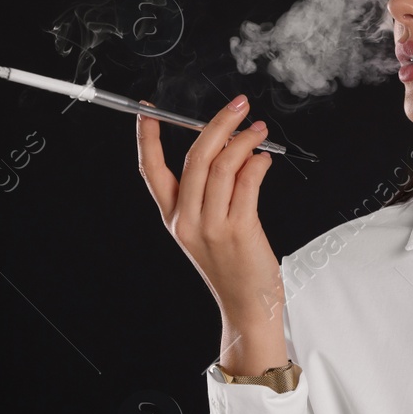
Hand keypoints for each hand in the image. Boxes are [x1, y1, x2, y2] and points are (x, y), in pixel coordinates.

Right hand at [136, 94, 282, 329]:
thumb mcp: (208, 229)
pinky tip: (264, 159)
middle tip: (238, 105)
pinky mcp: (239, 231)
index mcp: (173, 217)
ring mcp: (211, 227)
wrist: (248, 307)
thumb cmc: (233, 266)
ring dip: (244, 140)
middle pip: (195, 157)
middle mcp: (187, 220)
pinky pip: (247, 183)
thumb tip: (230, 144)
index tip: (148, 111)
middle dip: (218, 123)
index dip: (148, 138)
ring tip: (259, 130)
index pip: (151, 170)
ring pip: (222, 166)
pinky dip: (257, 163)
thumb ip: (213, 191)